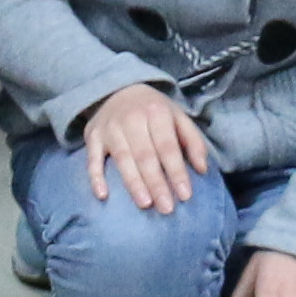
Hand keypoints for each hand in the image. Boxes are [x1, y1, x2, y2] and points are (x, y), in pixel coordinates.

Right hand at [77, 82, 210, 216]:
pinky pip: (92, 159)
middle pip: (146, 156)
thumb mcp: (177, 116)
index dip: (176, 171)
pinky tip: (103, 195)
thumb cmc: (152, 110)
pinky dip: (96, 177)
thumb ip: (193, 141)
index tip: (185, 195)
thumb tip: (203, 169)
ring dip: (134, 183)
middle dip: (157, 183)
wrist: (117, 88)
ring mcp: (110, 128)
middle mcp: (132, 119)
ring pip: (122, 159)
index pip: (168, 146)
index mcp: (156, 112)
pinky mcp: (92, 136)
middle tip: (167, 208)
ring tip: (145, 204)